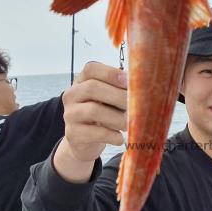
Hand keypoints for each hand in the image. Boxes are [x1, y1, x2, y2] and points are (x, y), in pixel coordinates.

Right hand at [54, 62, 126, 181]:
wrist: (84, 142)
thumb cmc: (102, 115)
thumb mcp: (109, 99)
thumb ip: (120, 90)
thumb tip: (141, 88)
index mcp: (82, 81)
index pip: (91, 69)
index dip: (111, 73)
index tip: (129, 82)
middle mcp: (72, 95)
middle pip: (92, 88)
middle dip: (118, 96)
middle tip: (135, 106)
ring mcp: (70, 114)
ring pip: (94, 111)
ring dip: (117, 118)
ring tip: (128, 124)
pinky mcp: (73, 133)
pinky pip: (95, 132)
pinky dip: (112, 135)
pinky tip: (120, 138)